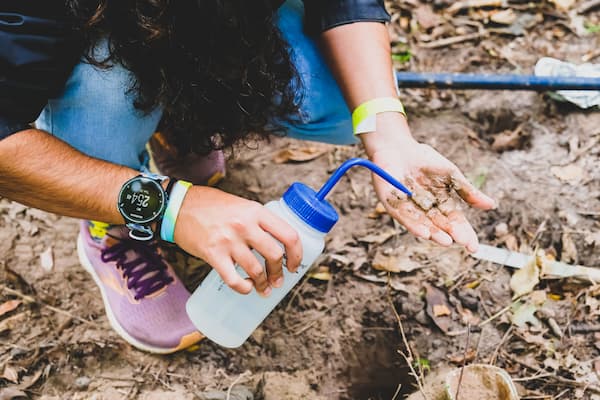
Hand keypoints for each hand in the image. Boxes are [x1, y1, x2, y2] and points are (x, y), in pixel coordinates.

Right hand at [173, 187, 302, 295]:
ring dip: (263, 284)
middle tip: (278, 280)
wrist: (179, 206)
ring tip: (263, 289)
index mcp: (256, 212)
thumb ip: (259, 221)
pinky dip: (243, 288)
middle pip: (275, 255)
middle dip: (279, 273)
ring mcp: (229, 240)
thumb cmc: (211, 206)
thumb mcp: (242, 205)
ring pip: (256, 270)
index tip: (294, 264)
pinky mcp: (213, 254)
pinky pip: (234, 279)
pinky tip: (246, 288)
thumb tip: (278, 242)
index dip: (297, 254)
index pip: (289, 235)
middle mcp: (245, 225)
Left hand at [364, 114, 495, 252]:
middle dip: (452, 235)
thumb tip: (491, 205)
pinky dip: (414, 225)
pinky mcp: (393, 205)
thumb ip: (467, 191)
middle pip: (441, 226)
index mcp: (441, 204)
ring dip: (434, 234)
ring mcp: (410, 209)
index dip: (465, 234)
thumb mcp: (451, 175)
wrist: (399, 147)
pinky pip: (404, 218)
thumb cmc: (425, 160)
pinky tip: (424, 233)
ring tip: (446, 241)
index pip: (456, 223)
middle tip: (463, 243)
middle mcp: (426, 211)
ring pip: (423, 225)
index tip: (474, 247)